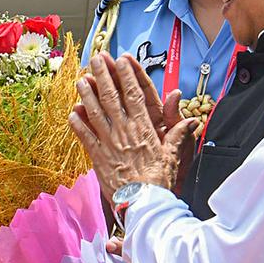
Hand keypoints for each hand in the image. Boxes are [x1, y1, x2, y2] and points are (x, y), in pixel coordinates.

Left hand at [68, 53, 198, 201]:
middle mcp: (125, 131)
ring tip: (81, 79)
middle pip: (112, 97)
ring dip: (86, 94)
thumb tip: (192, 120)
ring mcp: (109, 143)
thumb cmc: (159, 181)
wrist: (144, 203)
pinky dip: (77, 124)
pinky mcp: (97, 157)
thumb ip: (178, 135)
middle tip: (96, 59)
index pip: (134, 95)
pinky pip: (85, 137)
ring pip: (95, 113)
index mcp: (144, 128)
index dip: (127, 76)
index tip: (121, 60)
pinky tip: (71, 112)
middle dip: (104, 76)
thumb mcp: (173, 156)